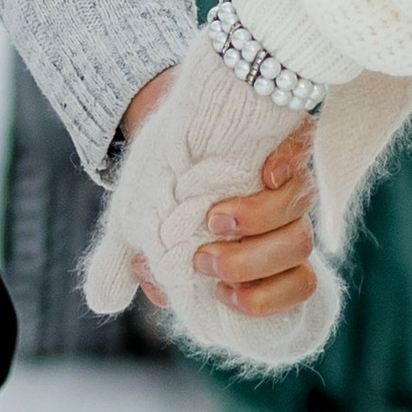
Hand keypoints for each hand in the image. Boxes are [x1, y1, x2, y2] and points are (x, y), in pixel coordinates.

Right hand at [85, 33, 340, 368]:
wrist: (170, 111)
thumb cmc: (157, 174)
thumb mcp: (130, 222)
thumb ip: (116, 263)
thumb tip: (105, 300)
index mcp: (257, 247)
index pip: (294, 287)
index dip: (267, 300)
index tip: (227, 296)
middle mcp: (279, 218)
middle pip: (297, 253)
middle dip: (251, 265)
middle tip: (205, 259)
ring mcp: (286, 180)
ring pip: (301, 212)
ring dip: (260, 223)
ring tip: (216, 217)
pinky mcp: (287, 136)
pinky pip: (306, 153)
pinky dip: (291, 166)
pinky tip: (267, 173)